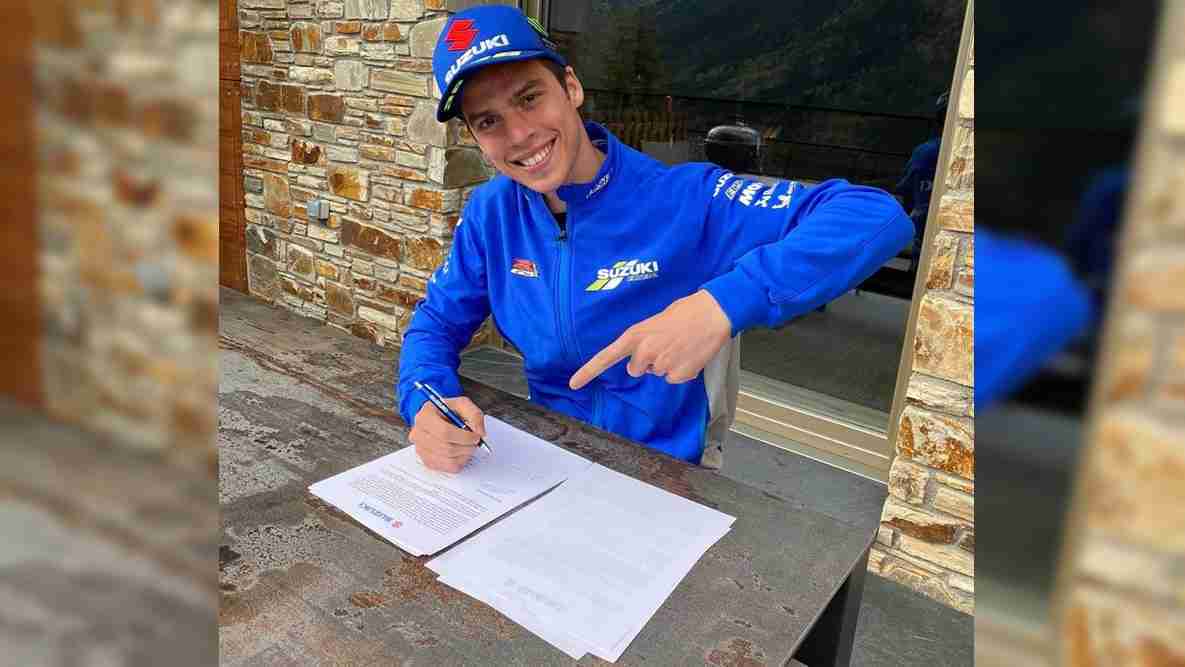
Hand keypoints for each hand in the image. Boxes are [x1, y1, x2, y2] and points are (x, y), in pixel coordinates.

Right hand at [409, 396, 485, 472]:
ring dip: (465, 455)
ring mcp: (421, 449)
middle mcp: (418, 433)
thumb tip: (479, 432)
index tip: (475, 436)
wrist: (440, 419)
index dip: (464, 437)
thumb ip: (474, 415)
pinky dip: (460, 461)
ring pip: (448, 459)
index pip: (444, 432)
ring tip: (468, 446)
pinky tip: (462, 452)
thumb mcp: (463, 404)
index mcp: (425, 416)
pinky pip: (447, 467)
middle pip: (447, 447)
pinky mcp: (427, 460)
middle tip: (475, 442)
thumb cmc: (450, 411)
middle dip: (466, 447)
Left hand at [569, 289, 731, 389]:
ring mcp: (661, 364)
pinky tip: (690, 354)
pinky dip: (682, 370)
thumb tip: (638, 360)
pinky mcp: (679, 374)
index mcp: (635, 335)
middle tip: (665, 343)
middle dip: (647, 362)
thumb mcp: (655, 321)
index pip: (606, 357)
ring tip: (681, 345)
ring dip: (667, 363)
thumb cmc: (686, 312)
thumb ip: (642, 340)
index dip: (588, 372)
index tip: (574, 384)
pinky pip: (674, 378)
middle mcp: (645, 352)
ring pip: (657, 373)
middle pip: (636, 370)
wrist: (714, 313)